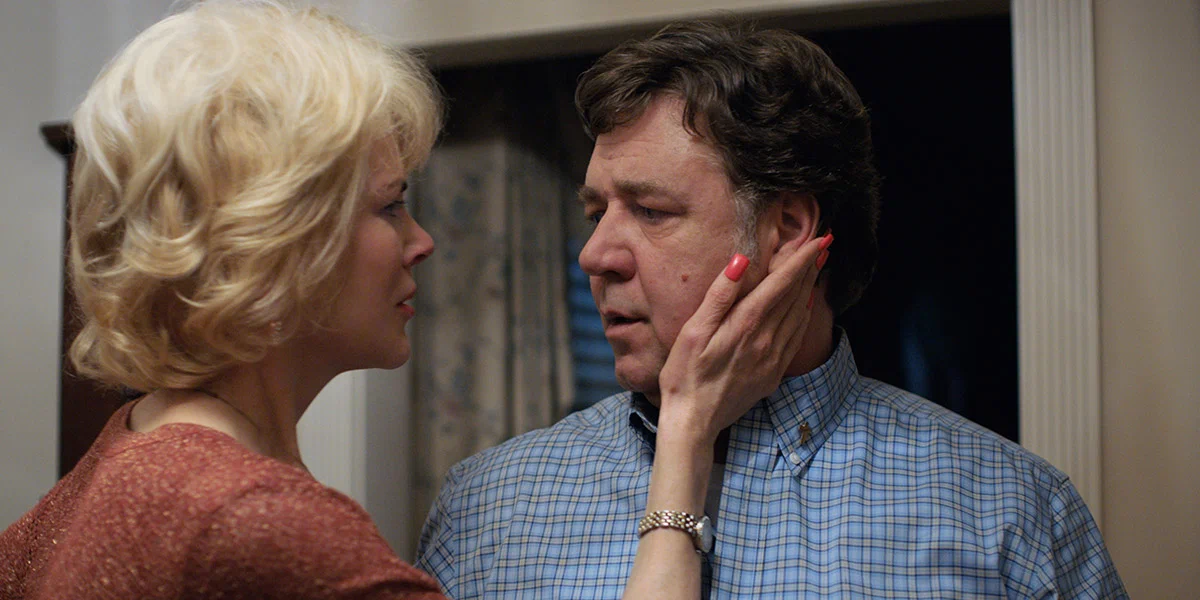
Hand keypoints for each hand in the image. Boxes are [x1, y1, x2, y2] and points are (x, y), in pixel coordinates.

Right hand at [656, 233, 830, 445]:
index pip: (782, 283)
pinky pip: (796, 338)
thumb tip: (740, 261)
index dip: (801, 260)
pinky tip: (806, 306)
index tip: (819, 239)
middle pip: (796, 296)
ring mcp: (773, 359)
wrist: (693, 421)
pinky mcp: (773, 373)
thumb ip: (719, 295)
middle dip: (811, 268)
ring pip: (799, 315)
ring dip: (810, 288)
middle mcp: (766, 340)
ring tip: (818, 267)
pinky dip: (804, 316)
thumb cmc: (684, 374)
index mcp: (746, 325)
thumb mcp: (693, 331)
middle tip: (826, 244)